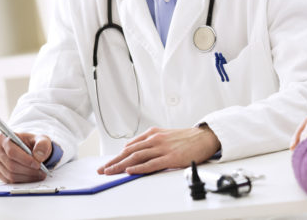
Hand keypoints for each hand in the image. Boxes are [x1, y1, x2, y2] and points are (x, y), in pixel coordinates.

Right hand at [0, 132, 51, 182]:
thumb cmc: (35, 143)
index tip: (37, 164)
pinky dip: (22, 180)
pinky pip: (9, 180)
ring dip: (27, 176)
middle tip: (42, 171)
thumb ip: (42, 145)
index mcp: (4, 138)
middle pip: (11, 164)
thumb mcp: (42, 140)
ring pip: (10, 174)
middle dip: (28, 170)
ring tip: (40, 175)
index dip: (25, 159)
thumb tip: (38, 156)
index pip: (12, 152)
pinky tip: (33, 177)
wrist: (33, 150)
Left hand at [97, 125, 220, 174]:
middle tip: (102, 170)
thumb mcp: (164, 134)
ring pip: (137, 158)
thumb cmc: (186, 138)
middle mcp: (155, 140)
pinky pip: (151, 164)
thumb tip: (131, 148)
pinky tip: (130, 171)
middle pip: (130, 152)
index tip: (106, 164)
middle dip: (114, 162)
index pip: (129, 147)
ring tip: (110, 172)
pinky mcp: (171, 158)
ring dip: (121, 166)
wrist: (204, 137)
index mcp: (153, 134)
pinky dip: (139, 168)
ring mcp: (163, 148)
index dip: (116, 157)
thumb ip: (148, 141)